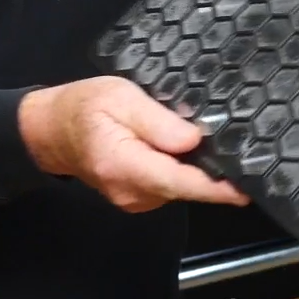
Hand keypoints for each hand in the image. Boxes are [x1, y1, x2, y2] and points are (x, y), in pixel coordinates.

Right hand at [18, 76, 248, 212]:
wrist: (51, 131)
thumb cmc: (84, 107)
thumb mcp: (120, 98)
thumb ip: (157, 121)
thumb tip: (194, 140)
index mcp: (125, 165)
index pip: (179, 182)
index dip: (215, 188)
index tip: (246, 189)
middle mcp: (132, 192)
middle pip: (184, 186)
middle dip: (213, 173)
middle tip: (243, 149)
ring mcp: (134, 200)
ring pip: (178, 187)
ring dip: (196, 170)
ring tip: (213, 142)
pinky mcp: (137, 198)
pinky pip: (168, 185)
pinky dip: (182, 170)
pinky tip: (187, 150)